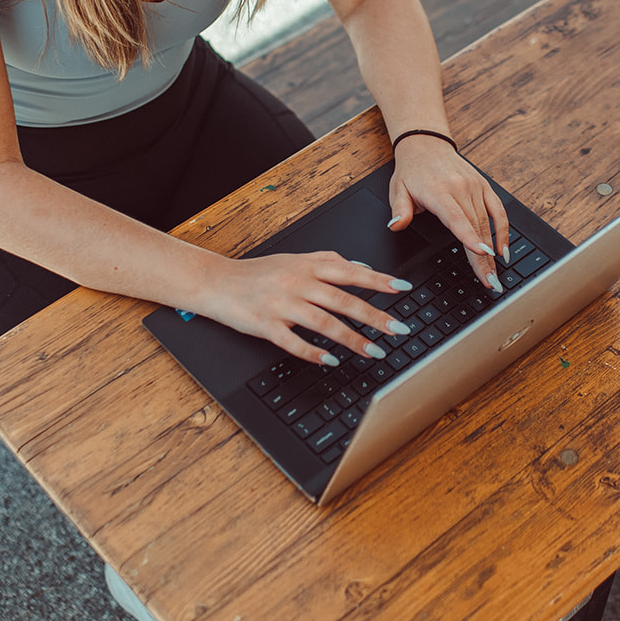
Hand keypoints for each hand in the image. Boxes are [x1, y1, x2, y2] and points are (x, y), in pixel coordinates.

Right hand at [191, 252, 415, 365]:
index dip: (378, 281)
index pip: (350, 272)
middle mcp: (297, 283)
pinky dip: (313, 352)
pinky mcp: (266, 326)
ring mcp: (281, 305)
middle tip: (399, 328)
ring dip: (352, 338)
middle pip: (342, 300)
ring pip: (323, 322)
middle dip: (374, 316)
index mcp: (307, 266)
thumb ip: (327, 261)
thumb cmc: (257, 273)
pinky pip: (293, 342)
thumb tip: (361, 268)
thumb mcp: (294, 259)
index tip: (403, 289)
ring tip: (375, 351)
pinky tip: (332, 361)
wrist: (217, 282)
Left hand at [386, 136, 509, 292]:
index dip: (468, 237)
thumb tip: (396, 226)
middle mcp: (460, 188)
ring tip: (494, 275)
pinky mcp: (484, 185)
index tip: (480, 254)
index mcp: (438, 191)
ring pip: (487, 223)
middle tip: (490, 282)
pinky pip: (498, 210)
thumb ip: (399, 210)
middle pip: (475, 227)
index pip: (456, 218)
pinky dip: (503, 230)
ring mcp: (474, 186)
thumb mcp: (397, 189)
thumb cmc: (412, 171)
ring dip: (493, 251)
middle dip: (484, 258)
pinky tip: (503, 250)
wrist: (426, 144)